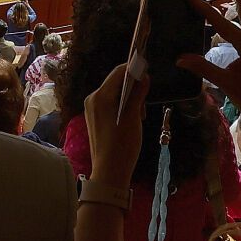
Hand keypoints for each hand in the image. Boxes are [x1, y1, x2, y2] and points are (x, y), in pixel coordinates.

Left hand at [84, 63, 146, 188]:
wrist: (110, 172)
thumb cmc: (123, 145)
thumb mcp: (134, 117)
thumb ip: (138, 94)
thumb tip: (144, 76)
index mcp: (100, 97)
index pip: (118, 73)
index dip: (133, 69)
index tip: (148, 71)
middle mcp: (92, 99)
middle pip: (114, 82)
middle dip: (132, 86)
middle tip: (146, 100)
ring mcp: (91, 109)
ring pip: (113, 93)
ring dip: (128, 97)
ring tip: (140, 114)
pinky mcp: (94, 117)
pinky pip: (109, 103)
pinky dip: (122, 105)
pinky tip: (131, 118)